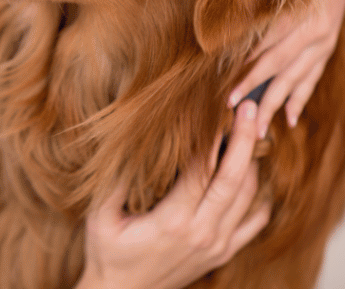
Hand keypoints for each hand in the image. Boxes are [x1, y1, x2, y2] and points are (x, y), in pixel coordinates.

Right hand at [77, 101, 268, 288]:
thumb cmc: (108, 253)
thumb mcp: (101, 215)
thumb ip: (115, 179)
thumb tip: (126, 140)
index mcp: (173, 221)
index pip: (201, 169)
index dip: (210, 136)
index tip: (215, 107)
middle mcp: (202, 233)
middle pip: (234, 179)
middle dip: (243, 139)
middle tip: (247, 107)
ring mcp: (217, 245)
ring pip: (248, 197)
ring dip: (251, 162)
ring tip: (248, 130)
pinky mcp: (222, 253)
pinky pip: (254, 222)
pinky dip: (259, 196)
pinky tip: (254, 174)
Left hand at [228, 0, 344, 138]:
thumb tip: (219, 13)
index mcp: (298, 16)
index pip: (268, 52)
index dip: (247, 73)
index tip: (226, 90)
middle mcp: (314, 32)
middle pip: (282, 70)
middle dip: (258, 93)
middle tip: (235, 114)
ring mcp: (323, 42)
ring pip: (299, 79)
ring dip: (278, 104)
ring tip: (261, 129)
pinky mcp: (327, 46)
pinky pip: (313, 77)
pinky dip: (301, 98)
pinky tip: (291, 118)